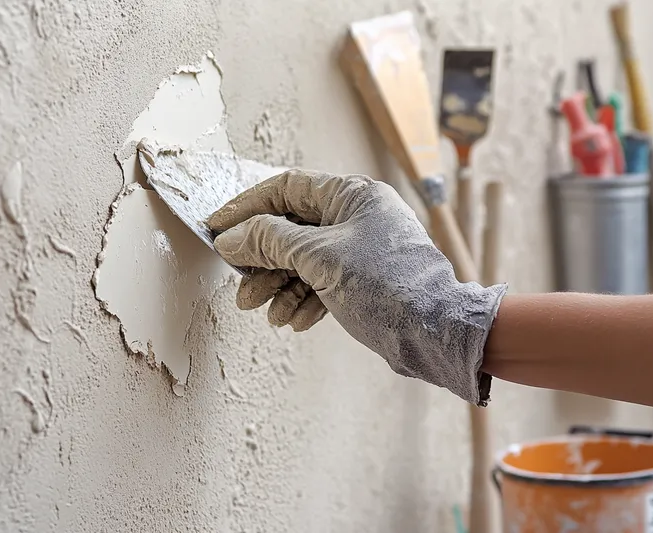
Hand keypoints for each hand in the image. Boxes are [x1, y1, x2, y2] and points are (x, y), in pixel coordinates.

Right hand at [208, 170, 506, 404]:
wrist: (436, 332)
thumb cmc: (388, 286)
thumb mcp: (320, 258)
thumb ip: (270, 242)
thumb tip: (232, 237)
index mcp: (351, 194)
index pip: (285, 189)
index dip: (246, 208)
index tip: (217, 228)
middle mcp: (356, 216)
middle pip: (290, 229)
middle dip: (263, 260)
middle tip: (242, 285)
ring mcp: (359, 248)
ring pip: (303, 260)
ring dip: (279, 286)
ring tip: (264, 311)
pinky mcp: (362, 279)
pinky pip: (321, 282)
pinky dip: (304, 300)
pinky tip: (294, 321)